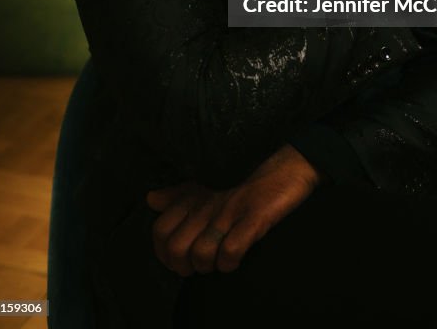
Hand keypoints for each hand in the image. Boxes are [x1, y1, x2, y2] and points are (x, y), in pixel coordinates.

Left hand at [146, 144, 322, 275]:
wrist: (285, 170)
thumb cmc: (244, 186)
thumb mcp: (209, 187)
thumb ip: (178, 196)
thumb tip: (151, 199)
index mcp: (195, 198)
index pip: (160, 230)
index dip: (165, 253)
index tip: (180, 259)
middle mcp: (208, 204)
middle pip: (176, 247)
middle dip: (184, 265)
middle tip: (200, 265)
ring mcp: (231, 211)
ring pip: (200, 252)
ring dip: (208, 266)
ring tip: (219, 261)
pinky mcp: (254, 218)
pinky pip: (231, 250)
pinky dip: (230, 262)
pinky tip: (236, 259)